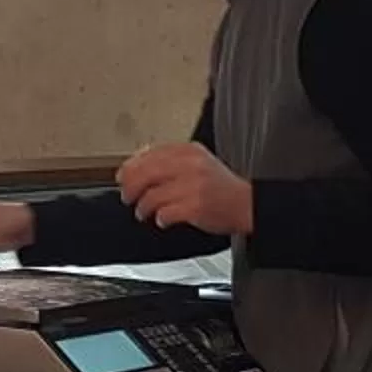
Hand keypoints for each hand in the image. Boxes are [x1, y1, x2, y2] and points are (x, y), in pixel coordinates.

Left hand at [116, 143, 252, 236]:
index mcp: (189, 151)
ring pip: (152, 196)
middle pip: (146, 173)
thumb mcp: (198, 162)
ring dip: (143, 207)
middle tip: (128, 196)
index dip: (131, 166)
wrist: (248, 204)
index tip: (123, 176)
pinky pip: (165, 213)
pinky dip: (160, 218)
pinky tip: (163, 220)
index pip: (150, 154)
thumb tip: (137, 164)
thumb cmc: (221, 187)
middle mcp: (190, 165)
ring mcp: (192, 186)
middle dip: (131, 187)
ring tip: (144, 212)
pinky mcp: (195, 206)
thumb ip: (170, 160)